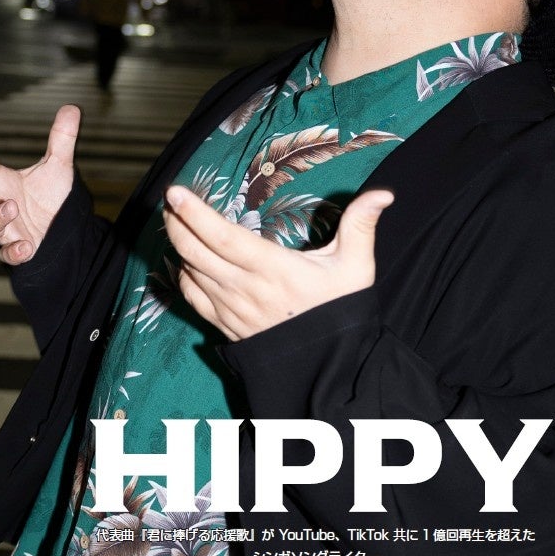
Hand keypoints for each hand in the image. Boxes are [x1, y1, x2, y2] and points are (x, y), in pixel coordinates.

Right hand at [0, 105, 80, 263]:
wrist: (64, 231)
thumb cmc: (51, 198)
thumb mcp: (59, 167)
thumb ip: (62, 139)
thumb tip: (72, 107)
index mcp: (2, 181)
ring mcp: (6, 228)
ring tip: (12, 206)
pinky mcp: (17, 249)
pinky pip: (8, 254)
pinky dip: (14, 251)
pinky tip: (26, 245)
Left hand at [163, 185, 393, 340]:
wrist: (330, 364)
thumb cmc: (341, 310)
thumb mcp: (356, 266)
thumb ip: (362, 225)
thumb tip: (383, 194)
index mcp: (274, 269)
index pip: (223, 238)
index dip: (196, 214)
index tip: (177, 192)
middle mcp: (246, 289)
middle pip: (196, 252)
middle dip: (177, 222)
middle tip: (171, 199)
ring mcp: (232, 310)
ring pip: (191, 272)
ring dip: (178, 244)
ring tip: (174, 220)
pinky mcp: (227, 326)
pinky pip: (194, 298)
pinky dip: (183, 275)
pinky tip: (184, 260)